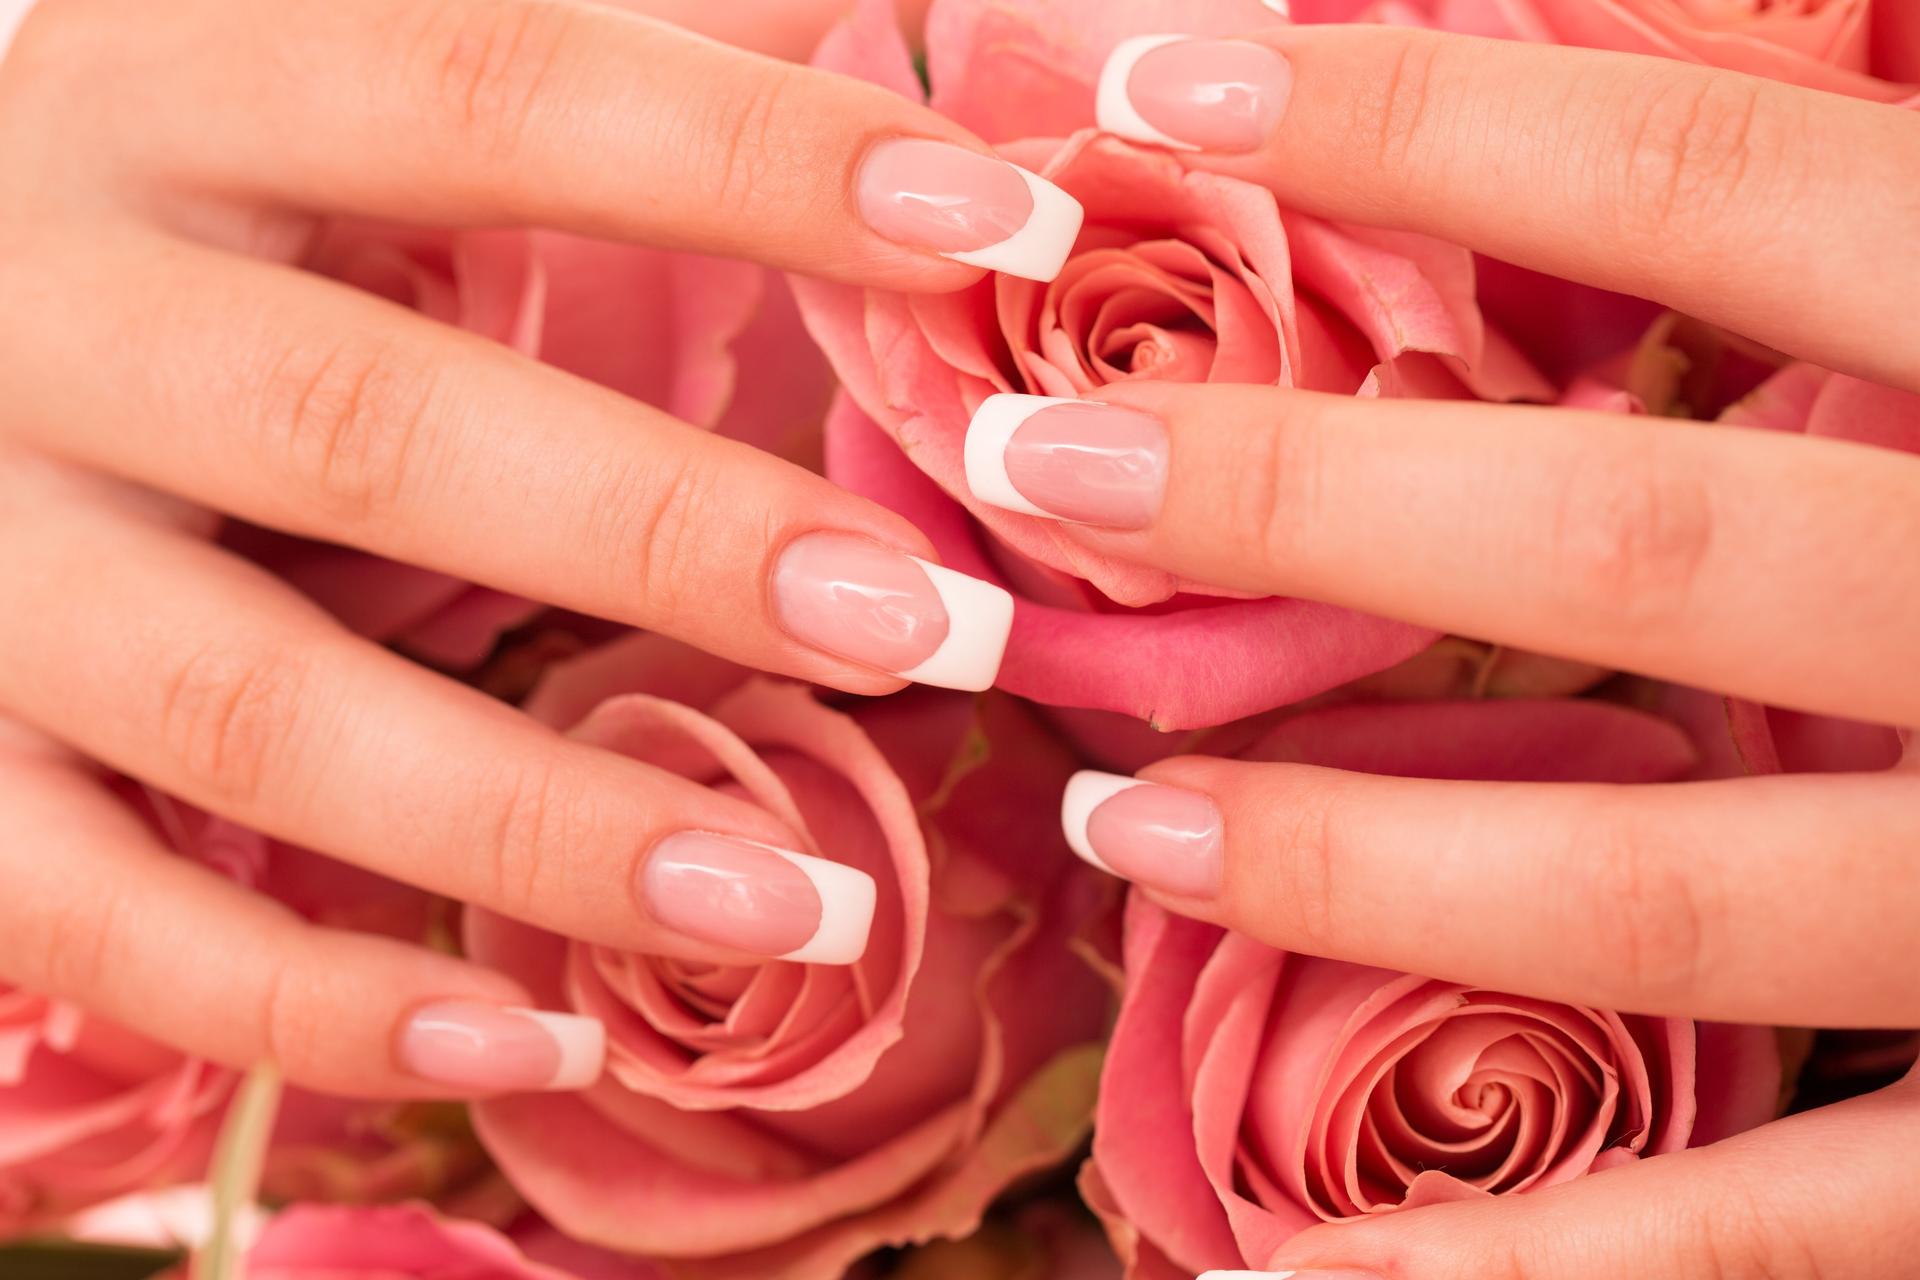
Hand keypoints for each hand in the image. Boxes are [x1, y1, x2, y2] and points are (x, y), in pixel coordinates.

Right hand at [0, 0, 1087, 1097]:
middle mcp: (42, 317)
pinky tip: (529, 1042)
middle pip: (371, 426)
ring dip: (544, 825)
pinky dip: (318, 1007)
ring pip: (256, 712)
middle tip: (930, 629)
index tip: (1004, 226)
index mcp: (172, 96)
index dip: (753, 150)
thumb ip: (593, 54)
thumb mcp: (317, 85)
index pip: (491, 82)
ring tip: (809, 907)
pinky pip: (105, 919)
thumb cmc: (166, 216)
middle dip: (667, 536)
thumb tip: (928, 22)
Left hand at [955, 23, 1919, 1278]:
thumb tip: (1757, 22)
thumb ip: (1904, 193)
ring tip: (1110, 832)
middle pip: (1647, 545)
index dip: (1431, 124)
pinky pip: (1797, 1220)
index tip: (1163, 91)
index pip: (1716, 198)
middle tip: (1036, 472)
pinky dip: (1550, 1269)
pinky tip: (1294, 1275)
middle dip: (1315, 502)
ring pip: (1680, 894)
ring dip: (1362, 868)